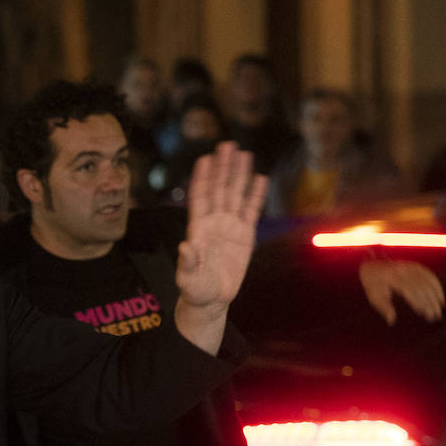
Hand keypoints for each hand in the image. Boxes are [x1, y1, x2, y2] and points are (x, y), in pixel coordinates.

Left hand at [173, 142, 267, 349]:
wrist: (212, 300)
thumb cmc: (195, 290)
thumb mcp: (188, 279)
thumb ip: (187, 262)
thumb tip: (185, 246)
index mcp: (198, 228)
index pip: (200, 196)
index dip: (202, 177)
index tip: (205, 157)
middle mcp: (213, 222)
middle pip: (219, 189)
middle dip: (223, 167)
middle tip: (227, 144)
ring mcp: (229, 226)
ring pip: (235, 195)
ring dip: (239, 175)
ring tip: (244, 153)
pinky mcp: (244, 235)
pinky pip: (251, 211)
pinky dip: (256, 195)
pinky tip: (260, 178)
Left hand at [359, 259, 444, 324]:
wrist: (372, 267)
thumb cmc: (373, 286)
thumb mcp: (374, 298)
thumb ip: (384, 308)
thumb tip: (391, 321)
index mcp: (391, 279)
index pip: (409, 291)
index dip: (418, 302)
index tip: (425, 314)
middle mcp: (402, 271)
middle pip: (421, 287)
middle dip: (430, 302)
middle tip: (436, 316)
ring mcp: (410, 267)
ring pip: (427, 281)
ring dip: (435, 296)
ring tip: (439, 309)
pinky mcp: (415, 266)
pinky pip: (429, 274)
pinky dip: (436, 285)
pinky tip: (440, 297)